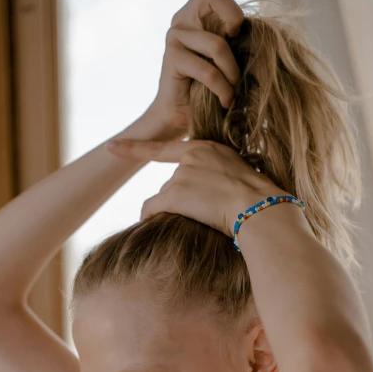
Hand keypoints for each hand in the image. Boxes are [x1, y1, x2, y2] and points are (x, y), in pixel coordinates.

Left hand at [106, 137, 286, 238]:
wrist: (260, 208)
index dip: (135, 148)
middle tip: (209, 211)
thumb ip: (218, 176)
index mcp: (207, 148)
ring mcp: (182, 175)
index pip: (165, 148)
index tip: (112, 147)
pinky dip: (152, 217)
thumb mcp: (240, 177)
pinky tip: (158, 224)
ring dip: (177, 211)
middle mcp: (191, 157)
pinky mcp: (176, 194)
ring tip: (206, 217)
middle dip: (182, 200)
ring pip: (165, 198)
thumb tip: (205, 195)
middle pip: (171, 183)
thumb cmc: (258, 201)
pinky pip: (152, 208)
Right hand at [147, 0, 244, 137]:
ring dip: (233, 74)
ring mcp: (175, 36)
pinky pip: (208, 71)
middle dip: (235, 21)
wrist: (177, 116)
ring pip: (218, 45)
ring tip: (235, 93)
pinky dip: (222, 89)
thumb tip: (258, 33)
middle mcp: (183, 19)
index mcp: (196, 13)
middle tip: (238, 54)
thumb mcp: (224, 59)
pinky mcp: (172, 58)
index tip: (237, 35)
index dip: (233, 9)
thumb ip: (233, 40)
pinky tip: (226, 101)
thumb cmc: (206, 89)